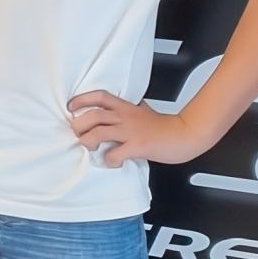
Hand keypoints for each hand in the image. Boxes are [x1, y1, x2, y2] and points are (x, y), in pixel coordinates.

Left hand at [69, 91, 213, 166]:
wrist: (187, 134)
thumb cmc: (165, 126)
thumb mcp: (143, 111)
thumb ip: (130, 109)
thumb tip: (119, 108)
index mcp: (126, 108)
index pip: (99, 96)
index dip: (82, 99)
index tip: (71, 107)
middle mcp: (126, 117)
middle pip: (93, 115)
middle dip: (79, 124)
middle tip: (78, 133)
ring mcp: (131, 131)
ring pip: (99, 133)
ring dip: (88, 141)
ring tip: (91, 147)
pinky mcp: (139, 146)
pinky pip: (116, 153)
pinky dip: (109, 160)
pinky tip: (113, 162)